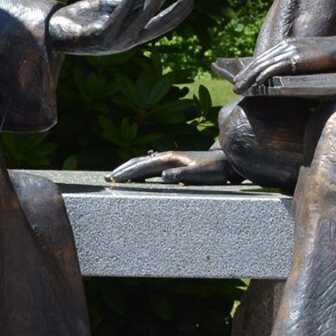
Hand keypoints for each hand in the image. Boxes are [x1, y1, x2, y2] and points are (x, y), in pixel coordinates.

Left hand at [45, 0, 193, 56]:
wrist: (54, 31)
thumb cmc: (84, 20)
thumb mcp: (112, 5)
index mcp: (132, 34)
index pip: (160, 24)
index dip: (177, 13)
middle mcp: (127, 40)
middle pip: (157, 25)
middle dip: (174, 10)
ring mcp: (114, 40)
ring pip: (140, 19)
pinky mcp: (99, 36)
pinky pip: (117, 18)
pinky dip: (126, 2)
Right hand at [108, 148, 234, 184]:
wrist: (227, 161)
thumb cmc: (215, 170)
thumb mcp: (200, 174)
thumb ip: (182, 174)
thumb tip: (163, 176)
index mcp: (171, 158)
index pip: (144, 165)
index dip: (129, 172)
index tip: (115, 179)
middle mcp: (168, 156)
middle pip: (140, 161)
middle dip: (123, 169)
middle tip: (108, 178)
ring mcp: (171, 158)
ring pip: (144, 162)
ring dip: (129, 168)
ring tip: (116, 176)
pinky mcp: (174, 163)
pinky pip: (151, 165)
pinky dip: (140, 169)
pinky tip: (137, 175)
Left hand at [229, 35, 335, 92]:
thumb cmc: (331, 58)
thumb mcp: (309, 60)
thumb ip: (296, 66)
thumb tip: (285, 81)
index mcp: (288, 44)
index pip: (264, 57)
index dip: (250, 68)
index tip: (240, 78)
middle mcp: (286, 45)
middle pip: (259, 61)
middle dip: (245, 74)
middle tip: (234, 87)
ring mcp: (291, 51)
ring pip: (263, 65)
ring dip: (249, 78)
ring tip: (239, 89)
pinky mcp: (296, 59)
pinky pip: (275, 68)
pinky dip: (263, 76)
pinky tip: (256, 84)